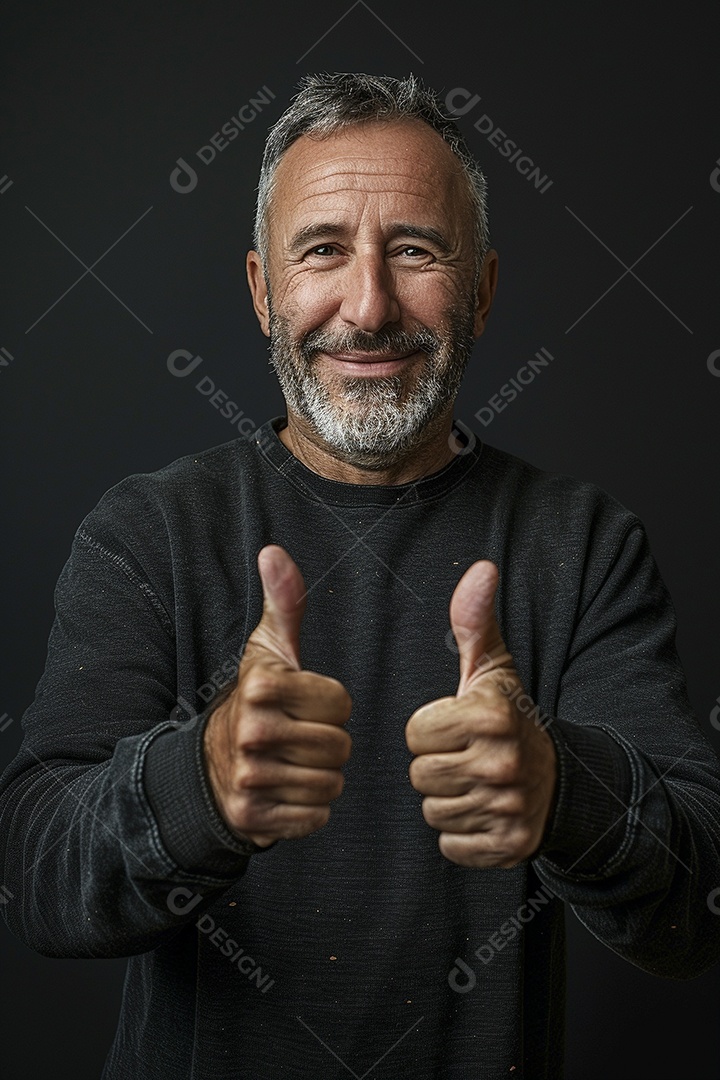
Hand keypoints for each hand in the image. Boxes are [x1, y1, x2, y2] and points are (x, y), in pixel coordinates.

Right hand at [203, 545, 351, 845]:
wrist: (209, 767)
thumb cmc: (254, 700)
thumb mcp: (268, 649)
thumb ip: (284, 602)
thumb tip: (274, 552)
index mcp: (260, 687)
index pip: (340, 703)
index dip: (331, 705)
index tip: (306, 704)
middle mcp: (250, 731)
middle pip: (340, 746)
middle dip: (330, 744)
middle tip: (302, 738)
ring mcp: (248, 778)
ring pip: (331, 784)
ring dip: (322, 777)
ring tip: (295, 763)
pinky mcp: (252, 817)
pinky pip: (315, 817)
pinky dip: (309, 809)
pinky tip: (287, 791)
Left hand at [405, 561, 555, 867]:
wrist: (560, 782)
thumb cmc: (510, 719)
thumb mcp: (493, 669)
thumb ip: (474, 621)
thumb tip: (481, 568)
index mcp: (492, 716)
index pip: (415, 732)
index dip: (428, 729)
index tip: (454, 726)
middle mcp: (503, 762)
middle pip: (420, 774)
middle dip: (435, 766)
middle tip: (464, 757)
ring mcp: (509, 807)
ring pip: (433, 810)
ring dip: (447, 799)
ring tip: (474, 782)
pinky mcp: (509, 846)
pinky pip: (451, 844)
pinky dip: (462, 833)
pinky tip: (482, 811)